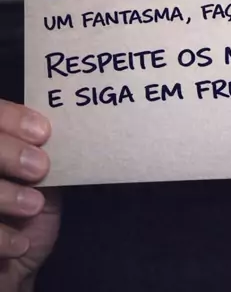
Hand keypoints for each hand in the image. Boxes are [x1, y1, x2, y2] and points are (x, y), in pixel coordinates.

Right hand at [0, 100, 60, 290]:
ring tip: (34, 206)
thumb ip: (45, 153)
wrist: (13, 264)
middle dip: (9, 152)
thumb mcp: (44, 179)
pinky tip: (20, 245)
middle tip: (40, 167)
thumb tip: (72, 126)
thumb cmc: (29, 214)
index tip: (43, 132)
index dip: (11, 118)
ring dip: (5, 194)